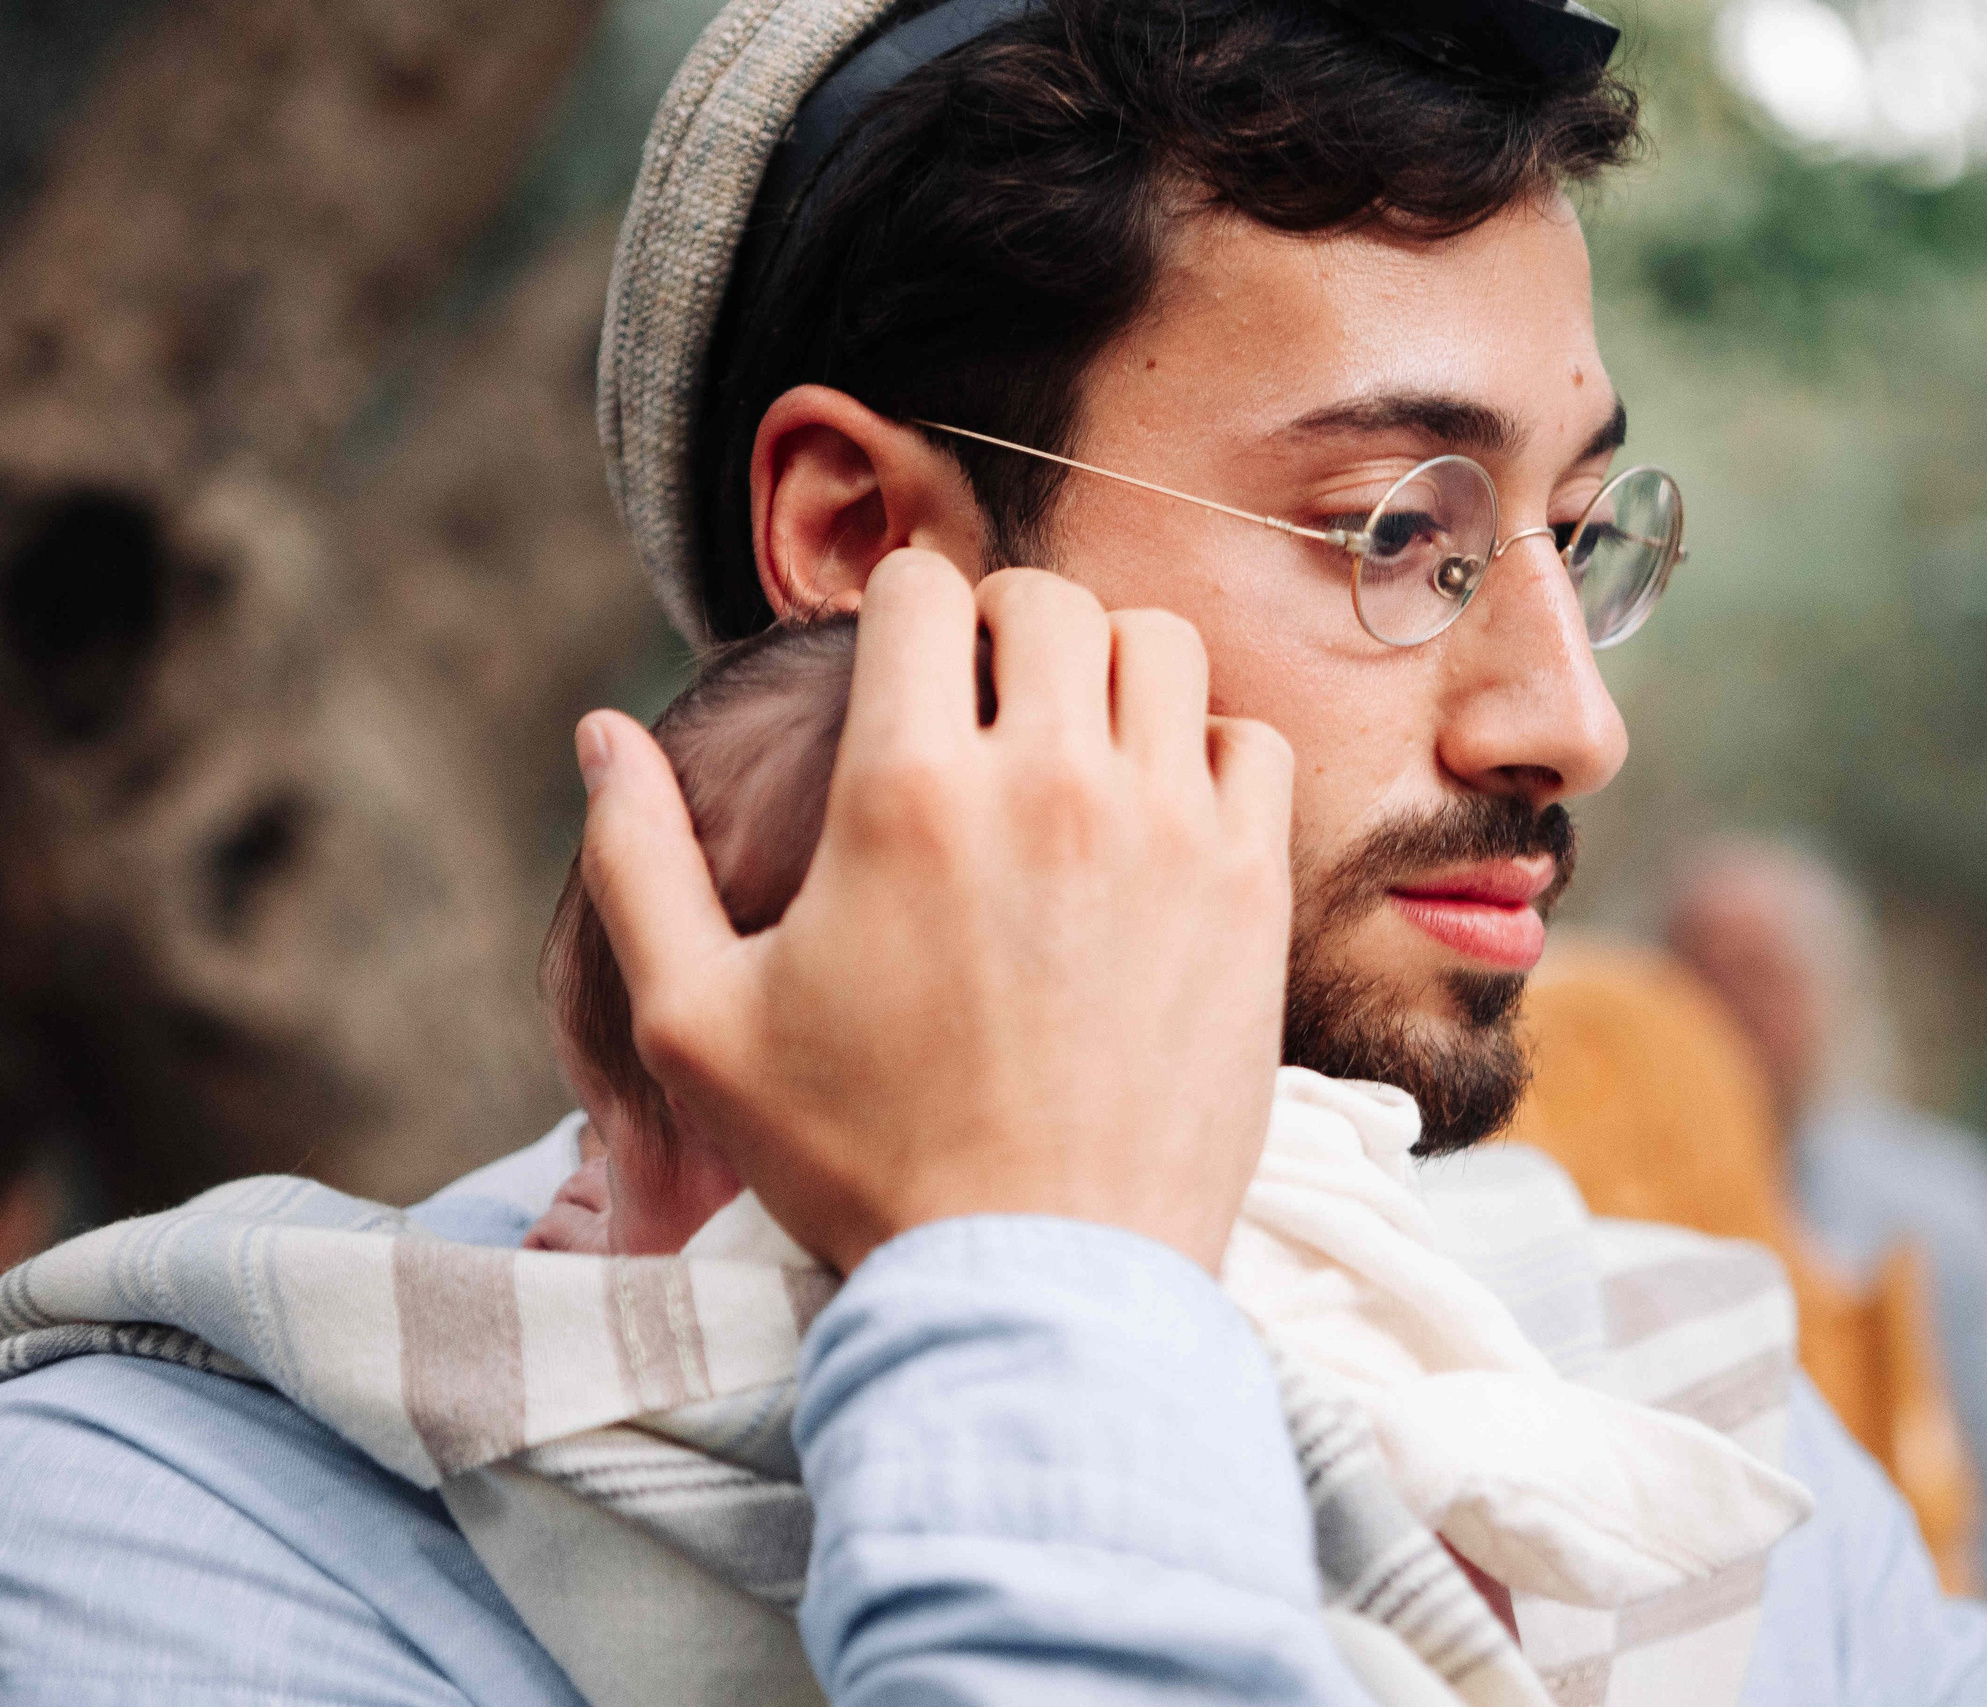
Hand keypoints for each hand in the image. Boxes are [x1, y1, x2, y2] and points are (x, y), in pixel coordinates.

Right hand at [573, 555, 1294, 1271]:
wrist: (1036, 1280)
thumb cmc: (858, 1161)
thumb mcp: (697, 1025)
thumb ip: (639, 861)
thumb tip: (600, 732)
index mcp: (904, 793)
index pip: (921, 588)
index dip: (901, 608)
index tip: (902, 662)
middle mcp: (1047, 783)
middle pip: (1047, 599)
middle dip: (1003, 626)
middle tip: (983, 704)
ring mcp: (1165, 829)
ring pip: (1160, 647)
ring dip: (1110, 669)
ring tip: (1074, 744)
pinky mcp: (1248, 891)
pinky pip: (1251, 742)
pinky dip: (1208, 749)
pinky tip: (1160, 813)